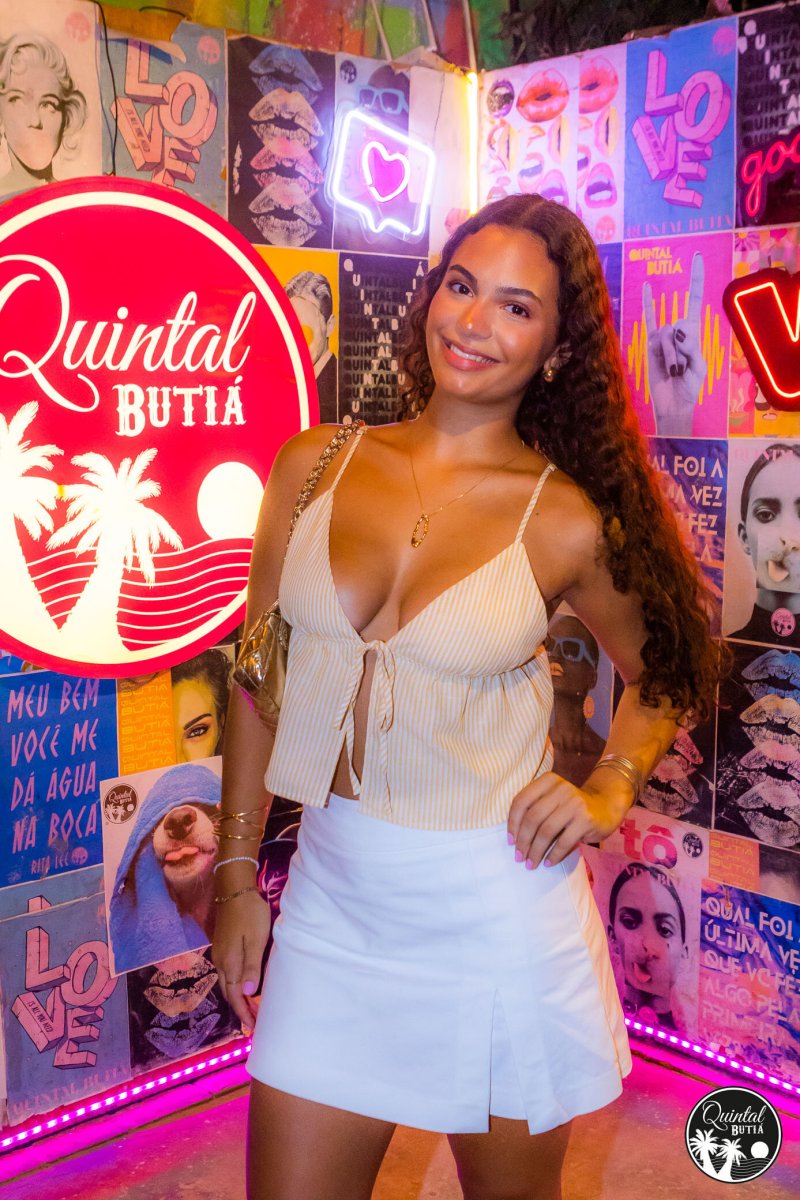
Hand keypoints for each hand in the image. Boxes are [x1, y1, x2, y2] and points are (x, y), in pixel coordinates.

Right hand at [211, 889, 271, 1030]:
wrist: (234, 890)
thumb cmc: (250, 913)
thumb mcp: (256, 939)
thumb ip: (251, 967)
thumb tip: (246, 994)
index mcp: (229, 963)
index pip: (234, 996)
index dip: (243, 1012)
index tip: (252, 1027)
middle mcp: (220, 962)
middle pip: (228, 992)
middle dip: (239, 1009)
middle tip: (253, 1023)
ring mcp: (219, 953)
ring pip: (226, 983)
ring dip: (236, 998)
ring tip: (250, 1009)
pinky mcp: (222, 946)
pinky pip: (226, 974)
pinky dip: (234, 985)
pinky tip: (242, 985)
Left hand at [507, 772, 632, 868]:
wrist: (607, 805)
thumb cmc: (572, 807)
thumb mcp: (553, 800)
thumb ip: (535, 810)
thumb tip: (515, 840)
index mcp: (547, 781)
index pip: (521, 801)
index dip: (512, 823)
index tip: (510, 841)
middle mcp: (560, 788)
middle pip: (532, 818)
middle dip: (523, 841)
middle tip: (519, 858)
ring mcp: (574, 803)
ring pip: (546, 831)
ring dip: (536, 851)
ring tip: (531, 864)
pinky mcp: (586, 819)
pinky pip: (563, 841)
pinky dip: (553, 855)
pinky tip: (548, 862)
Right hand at [643, 252, 706, 435]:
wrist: (672, 405)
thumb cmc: (689, 388)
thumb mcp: (699, 367)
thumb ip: (692, 347)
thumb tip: (676, 331)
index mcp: (693, 332)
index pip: (694, 300)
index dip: (696, 279)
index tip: (694, 256)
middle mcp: (677, 329)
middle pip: (679, 325)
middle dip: (681, 349)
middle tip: (681, 369)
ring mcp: (662, 336)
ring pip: (665, 335)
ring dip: (669, 357)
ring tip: (672, 372)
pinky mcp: (649, 345)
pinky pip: (648, 322)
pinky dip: (648, 305)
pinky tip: (648, 288)